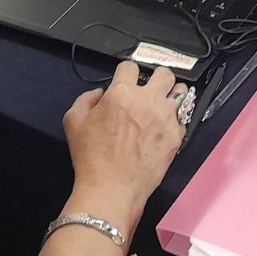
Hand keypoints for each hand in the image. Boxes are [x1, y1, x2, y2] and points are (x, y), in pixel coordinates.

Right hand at [62, 62, 184, 224]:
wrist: (112, 189)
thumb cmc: (92, 158)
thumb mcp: (73, 121)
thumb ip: (86, 98)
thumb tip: (100, 94)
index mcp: (121, 93)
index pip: (130, 66)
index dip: (126, 73)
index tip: (126, 81)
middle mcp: (147, 101)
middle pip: (164, 73)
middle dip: (157, 78)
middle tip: (151, 89)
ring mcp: (165, 118)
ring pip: (180, 92)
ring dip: (171, 95)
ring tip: (164, 104)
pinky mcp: (176, 136)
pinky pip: (183, 119)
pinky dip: (175, 120)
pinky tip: (164, 128)